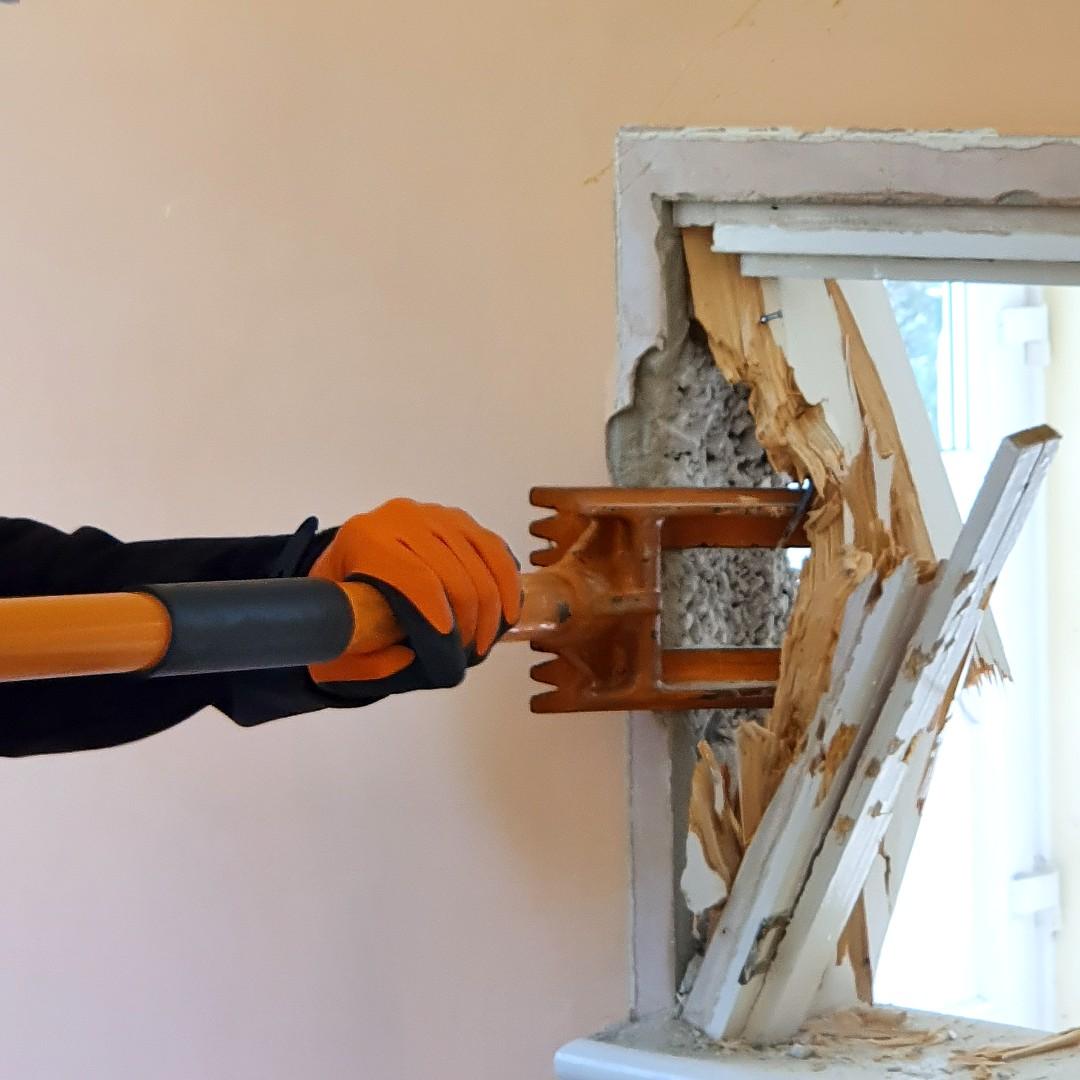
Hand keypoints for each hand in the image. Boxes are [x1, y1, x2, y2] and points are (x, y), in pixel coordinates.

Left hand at [307, 499, 520, 694]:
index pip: (414, 576)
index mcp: (365, 539)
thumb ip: (366, 658)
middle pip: (454, 570)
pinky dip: (507, 582)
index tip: (450, 646)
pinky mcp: (458, 519)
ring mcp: (433, 514)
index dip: (438, 613)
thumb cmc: (341, 605)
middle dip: (470, 618)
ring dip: (491, 606)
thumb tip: (410, 656)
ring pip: (481, 559)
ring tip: (484, 641)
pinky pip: (494, 548)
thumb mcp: (337, 637)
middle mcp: (400, 517)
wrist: (346, 566)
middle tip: (469, 653)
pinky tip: (507, 613)